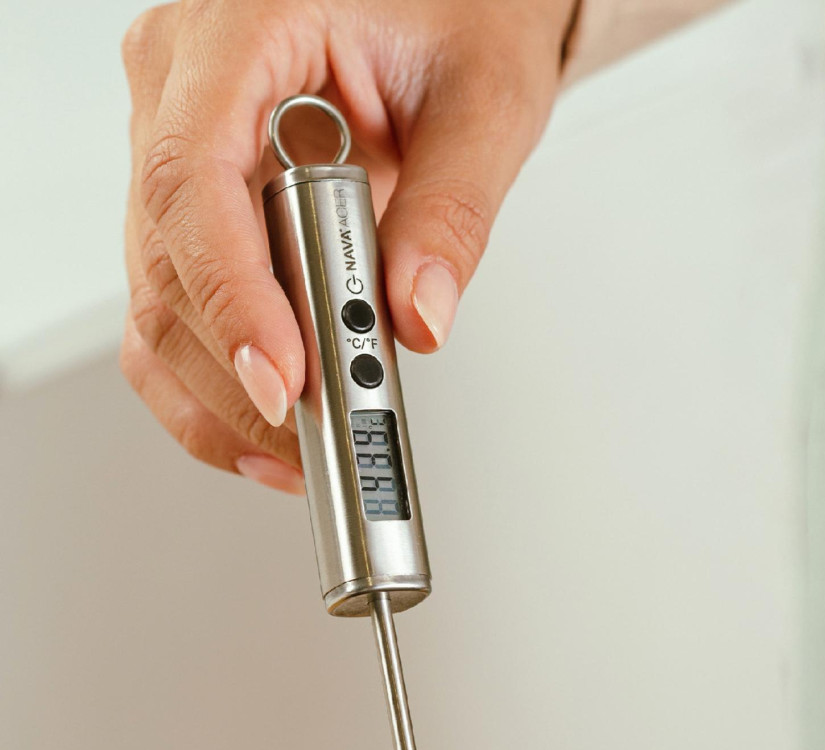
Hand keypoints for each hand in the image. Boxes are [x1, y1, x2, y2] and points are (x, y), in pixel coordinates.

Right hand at [120, 0, 575, 493]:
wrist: (440, 5)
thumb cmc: (457, 16)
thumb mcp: (485, 102)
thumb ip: (452, 211)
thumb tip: (419, 315)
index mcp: (239, 31)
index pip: (195, 179)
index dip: (232, 296)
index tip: (283, 378)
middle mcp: (183, 91)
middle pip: (170, 258)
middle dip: (240, 366)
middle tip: (317, 431)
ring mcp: (178, 151)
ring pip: (158, 300)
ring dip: (222, 392)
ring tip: (299, 448)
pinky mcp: (198, 209)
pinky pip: (175, 308)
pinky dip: (211, 383)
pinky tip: (264, 429)